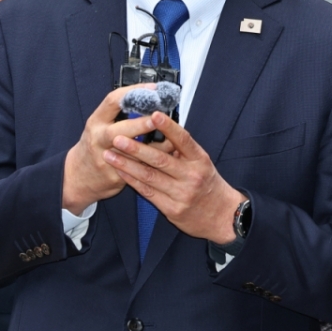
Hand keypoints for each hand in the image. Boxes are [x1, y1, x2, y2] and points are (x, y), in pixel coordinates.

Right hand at [62, 85, 175, 214]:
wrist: (78, 176)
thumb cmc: (95, 145)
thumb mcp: (100, 124)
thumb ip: (120, 113)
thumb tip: (150, 98)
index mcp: (96, 121)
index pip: (113, 101)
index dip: (133, 93)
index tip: (153, 89)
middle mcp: (99, 139)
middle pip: (120, 130)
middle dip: (141, 124)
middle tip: (158, 119)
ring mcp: (105, 159)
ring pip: (132, 153)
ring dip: (154, 147)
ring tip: (171, 140)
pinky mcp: (115, 176)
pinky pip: (137, 169)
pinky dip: (153, 163)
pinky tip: (166, 158)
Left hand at [105, 111, 244, 243]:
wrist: (222, 216)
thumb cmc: (208, 184)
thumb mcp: (202, 162)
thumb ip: (182, 149)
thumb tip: (160, 127)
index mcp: (199, 160)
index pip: (183, 139)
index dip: (168, 127)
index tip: (153, 114)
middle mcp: (191, 176)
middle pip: (160, 160)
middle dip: (136, 148)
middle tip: (117, 137)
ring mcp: (181, 194)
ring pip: (149, 177)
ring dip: (127, 165)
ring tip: (110, 154)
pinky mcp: (172, 209)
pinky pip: (148, 192)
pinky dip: (132, 180)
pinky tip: (120, 172)